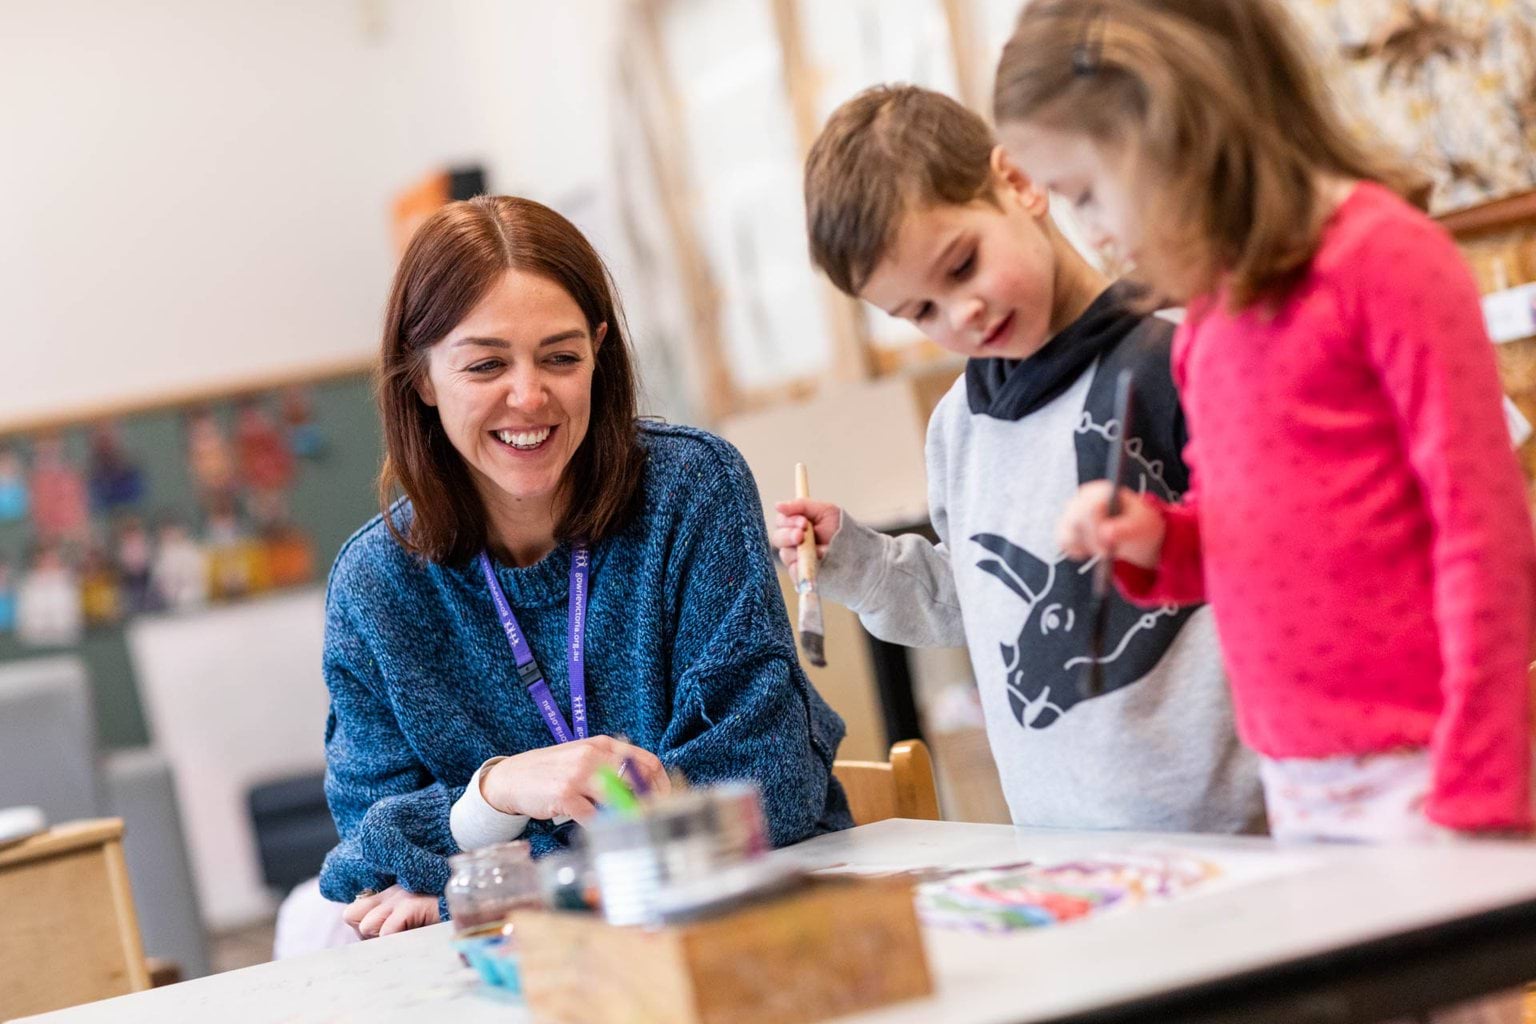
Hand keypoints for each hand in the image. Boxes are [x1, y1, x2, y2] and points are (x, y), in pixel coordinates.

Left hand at [343, 884, 440, 938]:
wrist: (475, 904)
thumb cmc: (446, 915)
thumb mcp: (416, 919)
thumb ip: (394, 923)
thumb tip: (375, 938)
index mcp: (391, 892)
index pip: (352, 912)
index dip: (364, 928)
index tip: (385, 936)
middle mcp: (392, 890)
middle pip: (353, 918)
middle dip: (370, 935)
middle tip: (395, 938)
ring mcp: (401, 895)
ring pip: (366, 926)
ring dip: (382, 938)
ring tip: (406, 937)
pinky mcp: (412, 903)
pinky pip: (386, 931)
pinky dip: (395, 940)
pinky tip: (414, 937)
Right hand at [478, 736, 669, 822]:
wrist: (513, 777)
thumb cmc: (553, 770)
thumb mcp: (584, 757)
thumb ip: (612, 765)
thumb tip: (646, 786)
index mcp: (602, 745)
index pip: (646, 760)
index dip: (661, 783)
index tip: (667, 801)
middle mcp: (592, 756)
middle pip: (637, 779)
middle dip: (649, 802)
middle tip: (652, 818)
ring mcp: (578, 775)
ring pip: (617, 798)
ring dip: (624, 815)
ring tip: (625, 825)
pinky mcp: (564, 795)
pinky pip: (593, 817)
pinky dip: (598, 826)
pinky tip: (596, 828)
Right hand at [772, 499, 842, 575]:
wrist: (859, 553)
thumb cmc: (842, 530)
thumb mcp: (825, 511)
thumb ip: (802, 506)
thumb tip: (778, 505)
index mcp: (796, 525)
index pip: (781, 522)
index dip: (788, 521)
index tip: (803, 522)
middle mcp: (793, 543)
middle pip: (778, 539)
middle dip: (788, 535)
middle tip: (801, 535)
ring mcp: (797, 559)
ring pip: (785, 555)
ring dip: (798, 551)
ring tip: (817, 551)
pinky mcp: (802, 575)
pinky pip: (794, 572)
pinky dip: (803, 567)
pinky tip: (815, 563)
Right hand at [1055, 482, 1166, 569]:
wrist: (1135, 532)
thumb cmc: (1140, 524)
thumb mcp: (1140, 525)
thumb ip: (1124, 528)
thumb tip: (1105, 534)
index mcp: (1101, 491)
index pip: (1090, 506)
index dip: (1096, 527)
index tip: (1109, 544)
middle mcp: (1082, 499)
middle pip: (1075, 520)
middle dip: (1092, 541)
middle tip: (1107, 553)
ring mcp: (1071, 513)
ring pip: (1066, 533)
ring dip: (1084, 547)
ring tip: (1103, 550)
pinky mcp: (1066, 529)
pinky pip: (1064, 543)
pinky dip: (1076, 551)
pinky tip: (1090, 552)